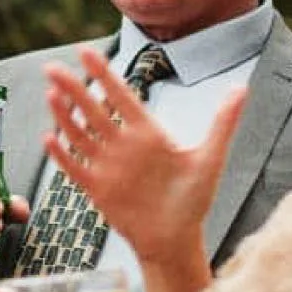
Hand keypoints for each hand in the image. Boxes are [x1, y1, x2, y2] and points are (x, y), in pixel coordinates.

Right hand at [43, 48, 243, 265]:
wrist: (175, 240)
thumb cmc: (194, 201)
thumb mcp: (210, 159)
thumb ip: (222, 123)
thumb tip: (241, 87)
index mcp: (148, 133)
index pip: (121, 96)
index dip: (103, 74)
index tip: (86, 51)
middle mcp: (123, 145)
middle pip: (92, 110)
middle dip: (73, 88)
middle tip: (52, 67)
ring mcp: (107, 166)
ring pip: (79, 134)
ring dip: (64, 116)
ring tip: (51, 94)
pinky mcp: (96, 189)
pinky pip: (75, 167)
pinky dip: (62, 154)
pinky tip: (50, 138)